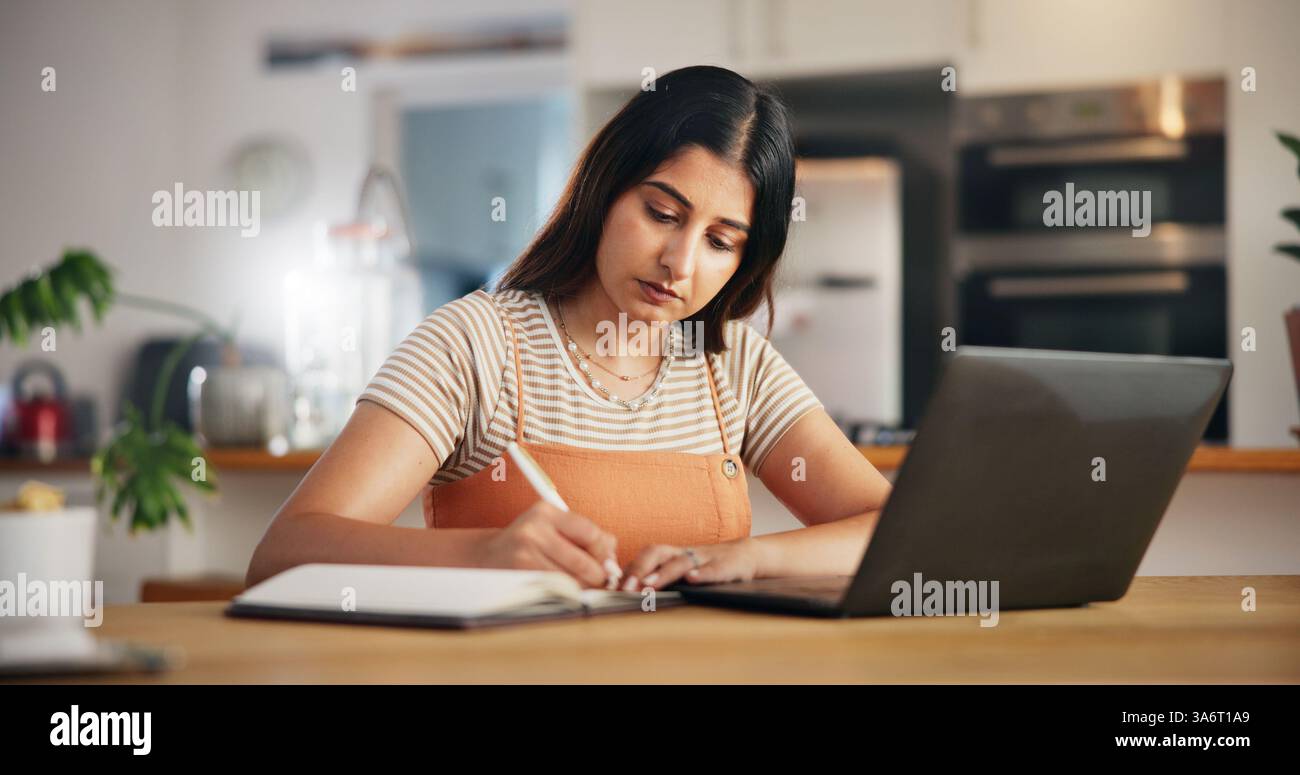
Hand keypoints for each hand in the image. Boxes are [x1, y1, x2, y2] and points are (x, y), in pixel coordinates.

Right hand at [472, 501, 619, 588]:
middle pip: (583, 561)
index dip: (603, 552)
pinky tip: (564, 590)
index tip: (607, 563)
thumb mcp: (554, 529)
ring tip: (581, 586)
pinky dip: (566, 593)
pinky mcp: (518, 575)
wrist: (486, 556)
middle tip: (600, 581)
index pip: (590, 532)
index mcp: (546, 511)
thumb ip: (587, 537)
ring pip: (571, 580)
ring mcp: (523, 553)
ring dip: (582, 588)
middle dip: (597, 576)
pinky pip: (555, 589)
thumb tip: (612, 559)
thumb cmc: (529, 544)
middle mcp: (533, 529)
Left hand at [620, 538, 761, 591]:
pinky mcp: (726, 566)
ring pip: (681, 562)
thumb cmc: (706, 567)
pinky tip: (692, 580)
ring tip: (648, 587)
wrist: (746, 555)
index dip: (628, 570)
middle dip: (639, 569)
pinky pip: (714, 569)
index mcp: (671, 555)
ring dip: (663, 574)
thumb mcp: (681, 570)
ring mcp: (705, 558)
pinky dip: (702, 573)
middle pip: (657, 553)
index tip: (611, 587)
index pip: (644, 557)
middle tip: (626, 588)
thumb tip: (625, 592)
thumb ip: (658, 578)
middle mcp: (684, 553)